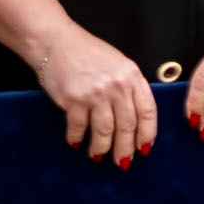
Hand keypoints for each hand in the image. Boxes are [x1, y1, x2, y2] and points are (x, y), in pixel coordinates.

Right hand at [30, 27, 154, 168]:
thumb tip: (138, 120)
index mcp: (132, 76)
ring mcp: (95, 93)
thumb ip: (130, 87)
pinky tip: (76, 143)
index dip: (147, 133)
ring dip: (102, 147)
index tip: (145, 148)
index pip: (148, 111)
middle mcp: (117, 86)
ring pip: (105, 130)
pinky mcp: (74, 99)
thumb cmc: (87, 53)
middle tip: (123, 162)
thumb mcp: (119, 64)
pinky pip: (78, 127)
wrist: (56, 42)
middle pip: (127, 125)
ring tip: (98, 155)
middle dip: (125, 148)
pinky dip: (76, 138)